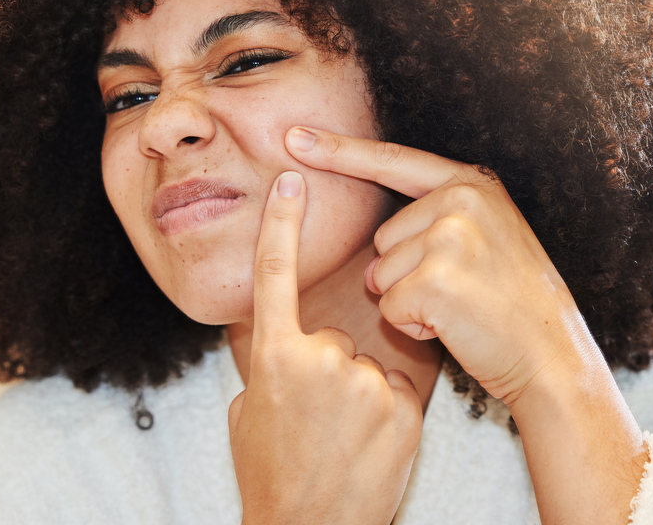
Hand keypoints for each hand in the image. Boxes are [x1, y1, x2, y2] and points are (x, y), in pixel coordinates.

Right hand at [228, 171, 421, 524]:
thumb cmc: (271, 475)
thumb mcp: (251, 410)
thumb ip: (271, 361)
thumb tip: (280, 333)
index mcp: (273, 355)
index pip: (275, 273)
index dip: (282, 223)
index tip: (291, 178)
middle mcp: (319, 359)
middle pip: (335, 333)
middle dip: (332, 366)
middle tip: (319, 419)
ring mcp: (364, 381)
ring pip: (368, 362)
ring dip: (361, 392)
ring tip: (345, 439)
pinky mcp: (401, 406)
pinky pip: (396, 387)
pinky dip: (387, 413)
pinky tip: (372, 446)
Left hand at [285, 126, 590, 404]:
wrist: (554, 359)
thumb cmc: (512, 307)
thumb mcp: (487, 238)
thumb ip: (439, 219)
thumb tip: (373, 241)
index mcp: (472, 184)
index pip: (392, 160)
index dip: (338, 150)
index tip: (294, 137)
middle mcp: (462, 200)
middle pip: (381, 238)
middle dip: (403, 273)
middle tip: (458, 292)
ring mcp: (451, 238)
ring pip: (379, 273)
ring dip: (406, 301)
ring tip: (459, 309)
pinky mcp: (437, 280)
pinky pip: (388, 305)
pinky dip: (410, 326)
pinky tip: (451, 327)